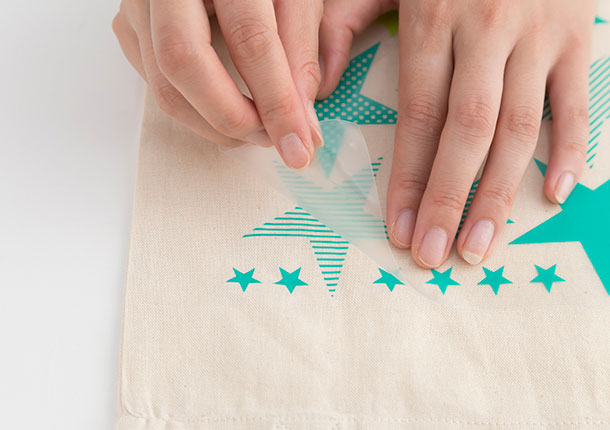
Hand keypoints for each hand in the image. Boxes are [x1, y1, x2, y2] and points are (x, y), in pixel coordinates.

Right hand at [113, 0, 322, 168]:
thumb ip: (301, 55)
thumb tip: (303, 124)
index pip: (250, 40)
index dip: (277, 101)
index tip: (299, 144)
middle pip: (185, 64)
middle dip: (232, 118)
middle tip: (269, 139)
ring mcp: (139, 5)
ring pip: (164, 86)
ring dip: (214, 124)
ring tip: (255, 129)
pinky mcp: (129, 27)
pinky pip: (155, 85)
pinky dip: (194, 110)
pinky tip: (224, 109)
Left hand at [318, 0, 594, 267]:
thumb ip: (340, 25)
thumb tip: (311, 91)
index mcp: (433, 16)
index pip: (418, 116)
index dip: (406, 177)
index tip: (397, 228)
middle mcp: (488, 29)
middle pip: (468, 132)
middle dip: (449, 200)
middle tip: (434, 255)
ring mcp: (540, 33)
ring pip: (521, 128)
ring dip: (500, 194)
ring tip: (481, 248)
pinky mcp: (578, 35)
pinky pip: (577, 100)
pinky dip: (571, 148)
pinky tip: (552, 195)